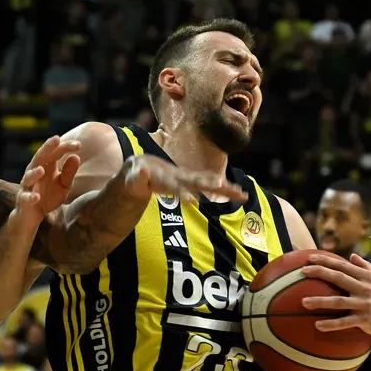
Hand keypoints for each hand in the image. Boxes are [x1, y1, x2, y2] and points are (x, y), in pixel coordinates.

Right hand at [15, 136, 81, 221]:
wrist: (32, 215)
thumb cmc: (48, 196)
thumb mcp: (63, 185)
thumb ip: (69, 172)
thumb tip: (76, 156)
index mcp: (46, 166)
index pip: (55, 152)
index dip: (65, 147)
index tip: (79, 145)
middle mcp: (34, 172)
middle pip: (39, 157)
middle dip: (47, 148)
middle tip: (55, 139)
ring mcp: (28, 186)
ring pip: (29, 177)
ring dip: (34, 173)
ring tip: (42, 170)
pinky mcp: (24, 200)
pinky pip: (26, 197)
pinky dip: (30, 197)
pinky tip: (36, 197)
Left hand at [123, 154, 247, 203]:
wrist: (137, 168)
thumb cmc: (130, 179)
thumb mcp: (128, 181)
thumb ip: (136, 179)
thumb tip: (142, 170)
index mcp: (162, 177)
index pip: (174, 186)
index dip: (182, 193)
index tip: (194, 202)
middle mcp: (176, 175)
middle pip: (199, 182)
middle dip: (217, 187)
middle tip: (237, 193)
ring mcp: (183, 178)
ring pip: (206, 182)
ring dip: (224, 188)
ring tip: (242, 193)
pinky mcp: (186, 181)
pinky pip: (206, 184)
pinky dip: (219, 187)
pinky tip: (234, 191)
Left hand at [300, 252, 370, 345]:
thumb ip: (365, 267)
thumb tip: (352, 255)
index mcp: (366, 277)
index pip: (343, 266)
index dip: (326, 261)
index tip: (309, 258)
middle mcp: (365, 288)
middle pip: (339, 278)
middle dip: (320, 273)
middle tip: (302, 272)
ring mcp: (365, 304)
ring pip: (339, 301)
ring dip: (320, 301)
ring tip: (303, 302)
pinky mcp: (365, 319)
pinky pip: (345, 322)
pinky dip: (331, 324)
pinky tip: (317, 325)